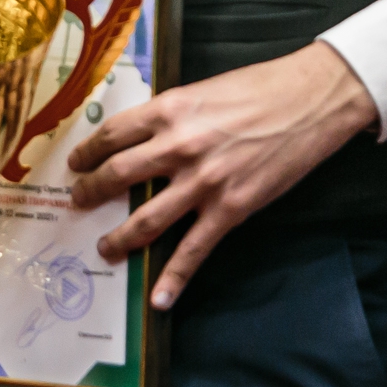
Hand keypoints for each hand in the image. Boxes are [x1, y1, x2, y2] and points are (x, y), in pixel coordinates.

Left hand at [67, 42, 378, 308]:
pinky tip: (160, 298)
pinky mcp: (231, 209)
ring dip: (120, 237)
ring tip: (105, 247)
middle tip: (78, 202)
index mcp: (168, 111)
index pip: (111, 135)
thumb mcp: (202, 91)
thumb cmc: (259, 87)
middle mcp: (177, 147)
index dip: (87, 153)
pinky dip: (174, 277)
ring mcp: (203, 182)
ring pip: (146, 218)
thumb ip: (170, 116)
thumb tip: (143, 135)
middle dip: (91, 192)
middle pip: (117, 175)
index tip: (76, 163)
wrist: (311, 100)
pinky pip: (194, 250)